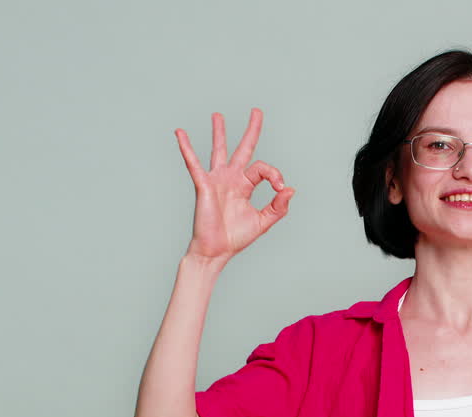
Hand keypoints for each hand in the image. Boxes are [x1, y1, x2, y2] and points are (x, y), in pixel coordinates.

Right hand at [175, 108, 294, 260]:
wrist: (216, 251)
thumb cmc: (235, 238)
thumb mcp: (263, 222)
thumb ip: (278, 207)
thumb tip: (291, 190)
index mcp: (245, 185)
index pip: (263, 168)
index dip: (275, 175)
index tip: (281, 189)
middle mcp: (231, 178)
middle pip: (243, 148)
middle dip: (251, 130)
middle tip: (257, 111)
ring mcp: (216, 180)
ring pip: (219, 150)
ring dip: (220, 132)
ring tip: (218, 115)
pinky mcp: (203, 185)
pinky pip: (193, 163)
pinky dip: (187, 148)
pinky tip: (180, 133)